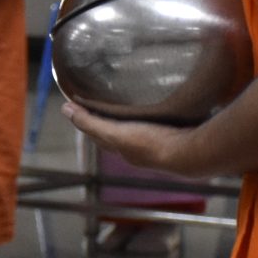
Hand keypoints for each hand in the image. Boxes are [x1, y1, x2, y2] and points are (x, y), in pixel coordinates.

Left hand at [61, 101, 208, 174]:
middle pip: (119, 135)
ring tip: (132, 103)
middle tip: (104, 103)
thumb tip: (65, 110)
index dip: (88, 122)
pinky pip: (159, 125)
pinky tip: (161, 108)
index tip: (80, 106)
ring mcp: (159, 145)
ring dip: (133, 119)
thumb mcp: (115, 132)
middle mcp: (139, 151)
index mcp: (123, 149)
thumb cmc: (152, 143)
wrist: (191, 154)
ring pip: (139, 130)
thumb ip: (91, 123)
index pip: (99, 135)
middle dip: (110, 121)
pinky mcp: (176, 137)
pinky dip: (154, 116)